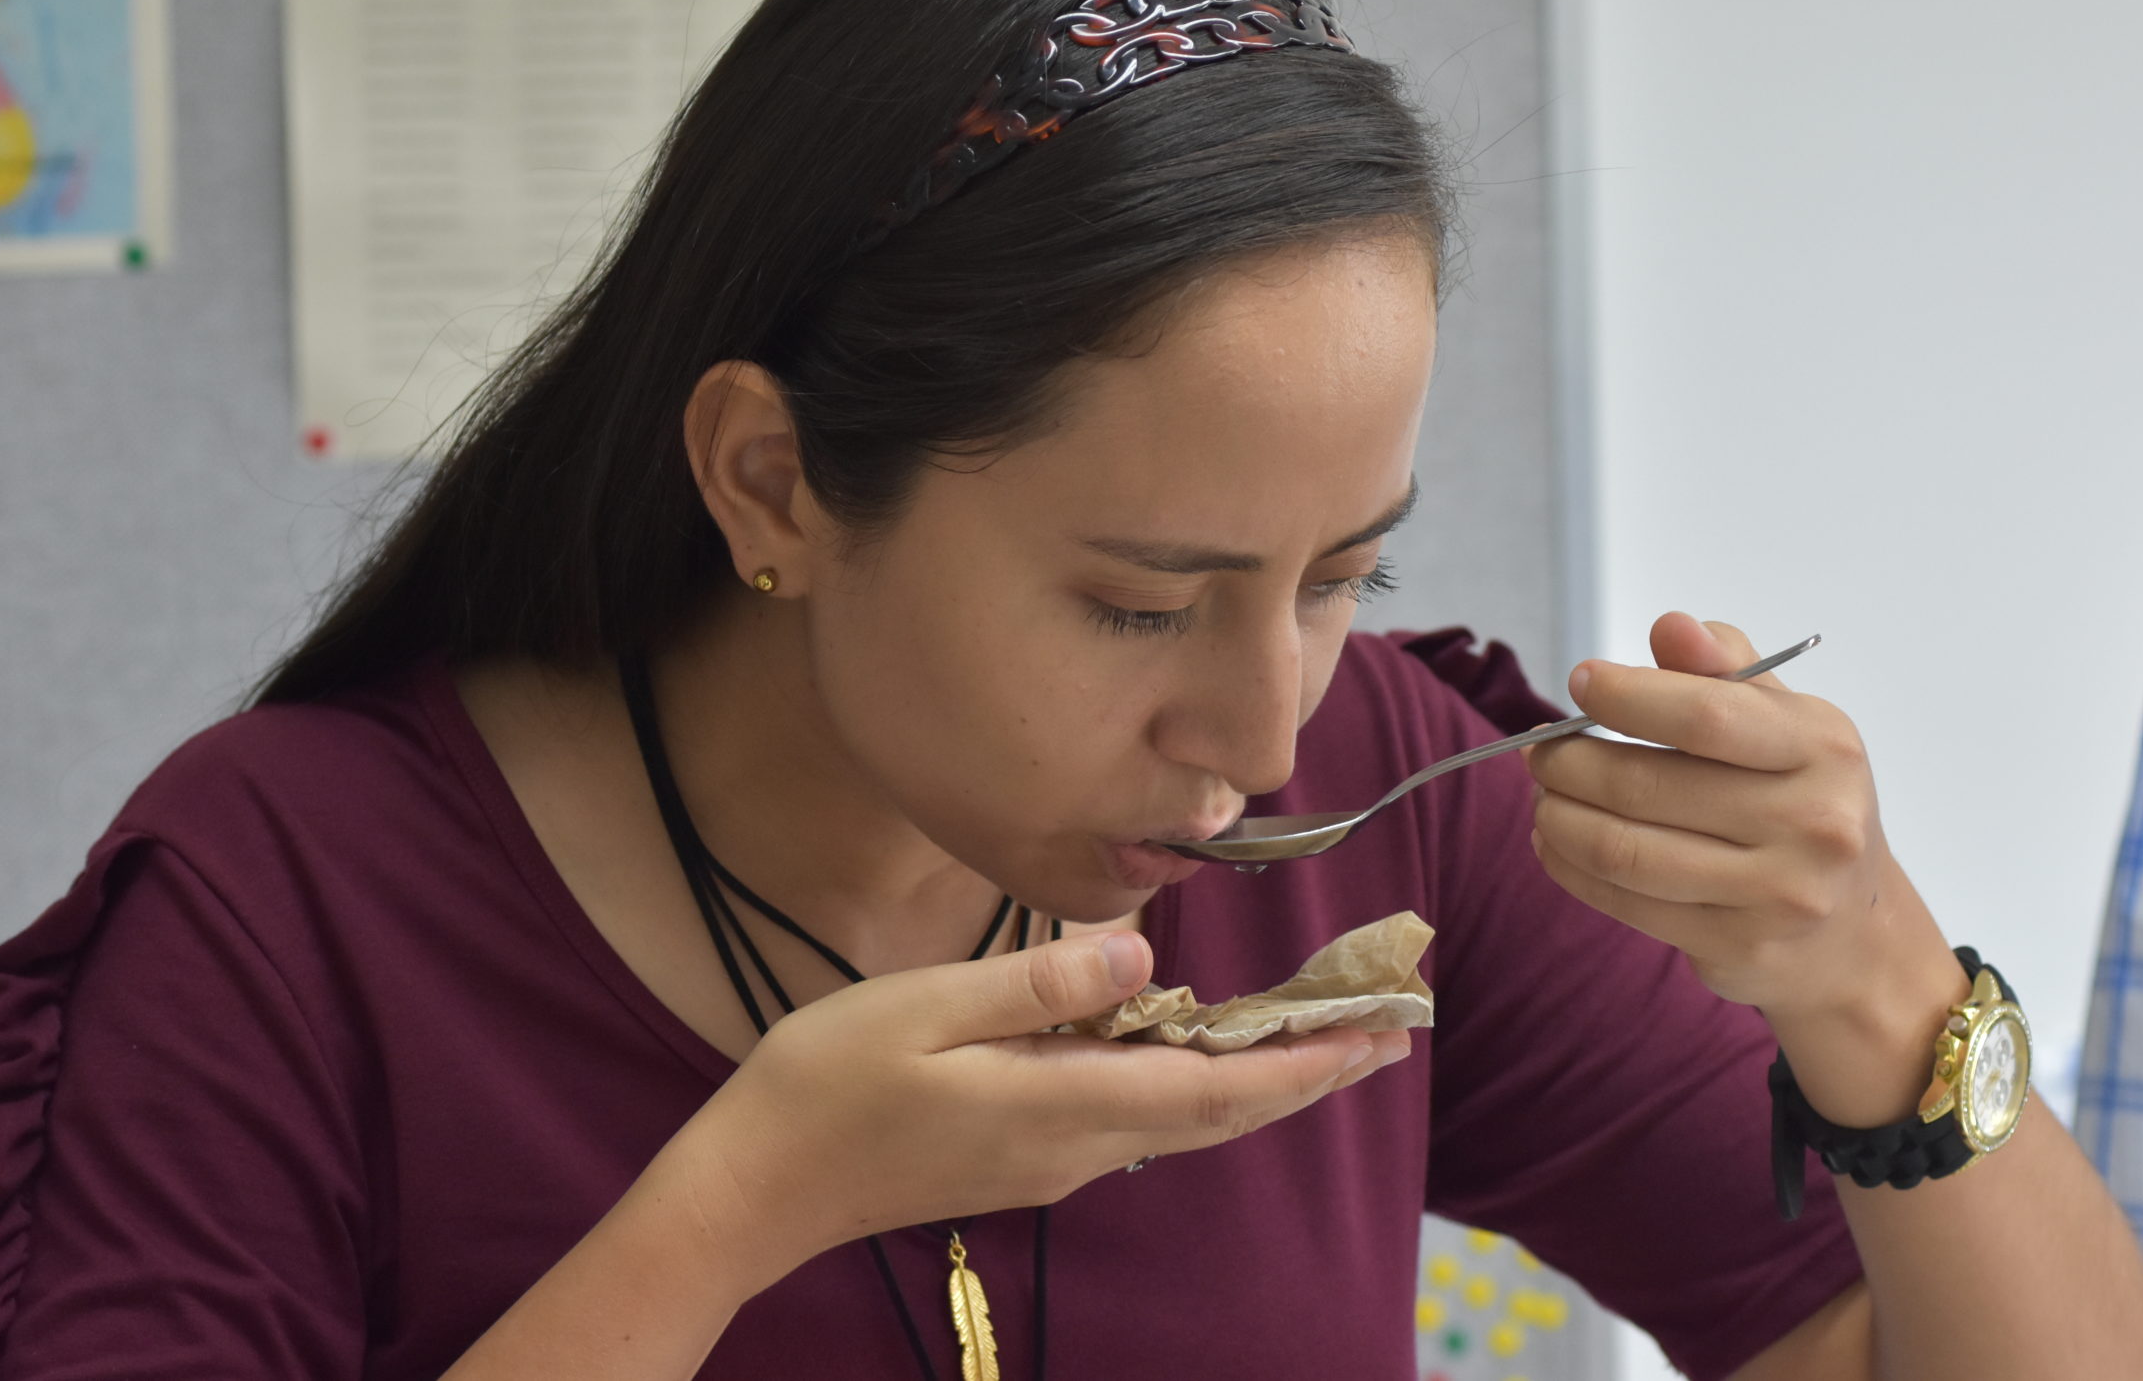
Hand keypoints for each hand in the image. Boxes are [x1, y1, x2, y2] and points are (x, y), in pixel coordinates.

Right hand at [695, 930, 1408, 1252]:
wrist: (757, 1186)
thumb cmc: (827, 1083)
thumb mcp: (927, 1006)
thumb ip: (1040, 980)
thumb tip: (1141, 955)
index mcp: (1062, 1104)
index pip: (1216, 1089)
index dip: (1305, 1062)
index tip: (1379, 1034)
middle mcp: (1076, 1147)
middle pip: (1218, 1112)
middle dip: (1306, 1071)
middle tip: (1385, 1028)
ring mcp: (1053, 1162)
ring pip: (1181, 1117)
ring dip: (1253, 1076)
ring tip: (1315, 1030)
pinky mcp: (1026, 1160)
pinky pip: (1133, 1117)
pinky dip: (1187, 1080)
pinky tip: (1192, 1043)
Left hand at [1526, 612, 1964, 1119]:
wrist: (1853, 933)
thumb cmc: (1803, 804)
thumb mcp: (1787, 725)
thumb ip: (1726, 670)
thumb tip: (1671, 628)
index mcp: (1822, 748)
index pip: (1705, 715)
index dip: (1628, 697)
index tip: (1582, 684)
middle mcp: (1812, 822)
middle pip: (1648, 786)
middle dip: (1571, 763)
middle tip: (1541, 751)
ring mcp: (1777, 894)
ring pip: (1624, 851)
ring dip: (1559, 818)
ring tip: (1543, 797)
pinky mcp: (1737, 947)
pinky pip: (1626, 903)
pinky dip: (1572, 869)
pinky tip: (1556, 844)